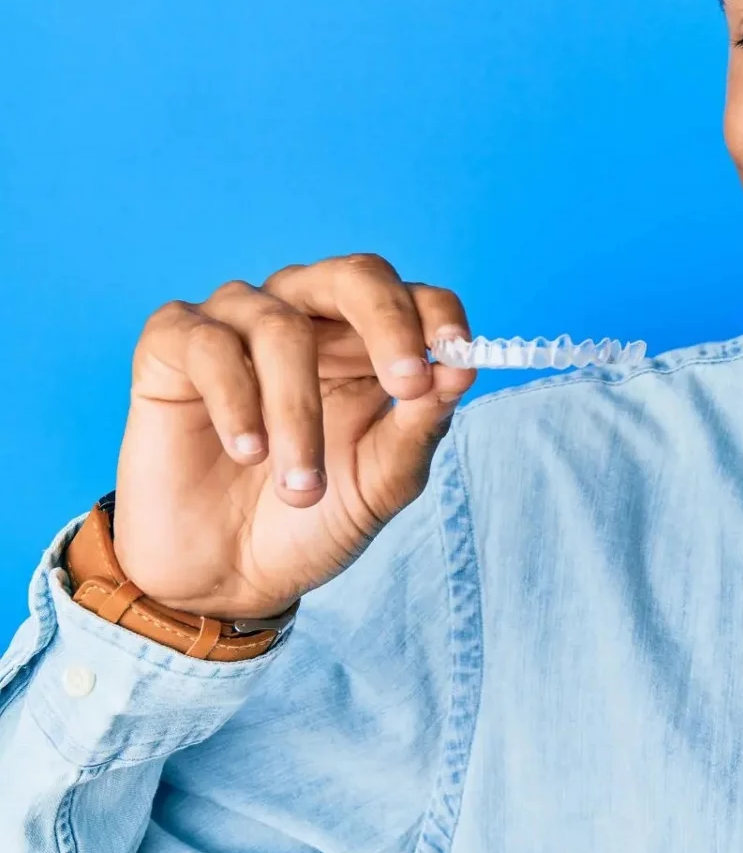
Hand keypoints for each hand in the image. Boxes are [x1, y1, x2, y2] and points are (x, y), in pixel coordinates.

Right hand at [110, 255, 476, 620]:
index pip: (414, 297)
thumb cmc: (311, 517)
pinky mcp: (172, 346)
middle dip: (388, 323)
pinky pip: (208, 345)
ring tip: (302, 487)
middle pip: (354, 276)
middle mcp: (307, 317)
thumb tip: (460, 368)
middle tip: (406, 384)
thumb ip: (421, 425)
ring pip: (280, 326)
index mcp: (367, 343)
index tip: (455, 361)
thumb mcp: (382, 481)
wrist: (226, 576)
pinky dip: (236, 402)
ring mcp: (237, 324)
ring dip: (299, 411)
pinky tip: (246, 452)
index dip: (439, 317)